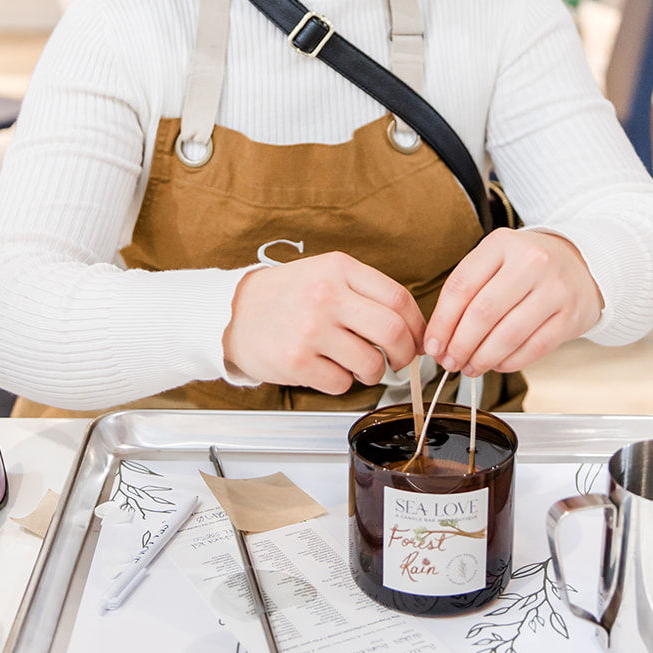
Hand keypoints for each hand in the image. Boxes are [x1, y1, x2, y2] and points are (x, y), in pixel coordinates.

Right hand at [223, 251, 426, 395]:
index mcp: (339, 269)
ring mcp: (311, 329)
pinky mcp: (297, 361)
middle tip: (400, 360)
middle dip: (405, 354)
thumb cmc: (288, 296)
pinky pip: (342, 384)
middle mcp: (326, 296)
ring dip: (372, 372)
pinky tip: (327, 367)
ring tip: (357, 364)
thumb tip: (414, 327)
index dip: (417, 325)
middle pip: (393, 332)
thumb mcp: (326, 274)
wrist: (234, 313)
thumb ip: (366, 292)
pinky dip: (342, 382)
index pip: (398, 299)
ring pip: (371, 364)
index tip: (418, 339)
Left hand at [423, 231, 602, 377]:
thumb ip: (468, 290)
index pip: (462, 286)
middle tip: (449, 361)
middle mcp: (531, 262)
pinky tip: (496, 364)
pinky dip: (510, 362)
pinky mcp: (571, 316)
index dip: (442, 321)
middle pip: (483, 313)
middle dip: (460, 345)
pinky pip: (534, 348)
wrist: (582, 262)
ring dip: (483, 358)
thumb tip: (439, 337)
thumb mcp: (496, 259)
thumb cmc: (527, 266)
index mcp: (502, 244)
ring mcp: (555, 289)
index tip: (432, 345)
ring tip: (470, 367)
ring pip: (508, 334)